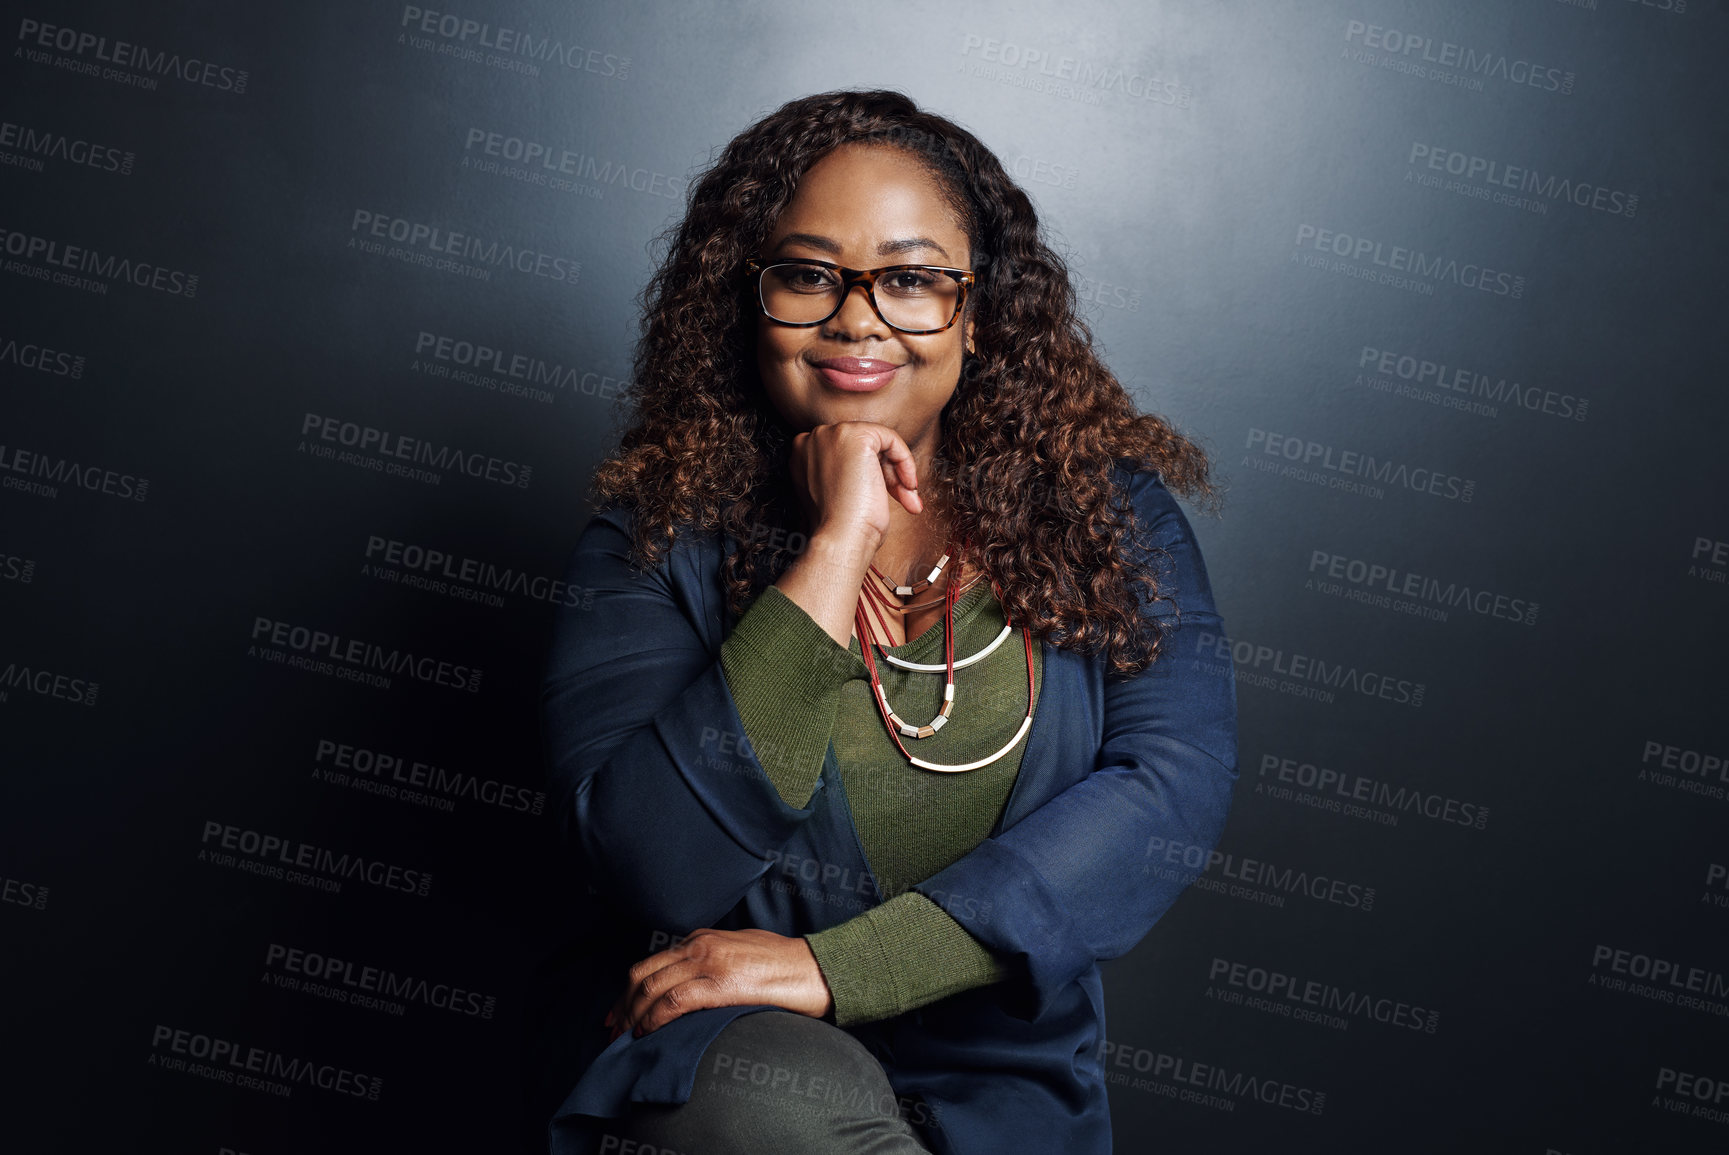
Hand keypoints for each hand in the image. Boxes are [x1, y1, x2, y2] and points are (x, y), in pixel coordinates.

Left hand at [604, 928, 834, 1041]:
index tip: (619, 1014)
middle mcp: (700, 946)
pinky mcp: (721, 985)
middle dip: (623, 1006)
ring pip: (651, 988)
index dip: (628, 992)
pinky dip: (654, 1020)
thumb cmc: (785, 964)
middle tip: (615, 1031)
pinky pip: (673, 1002)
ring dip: (634, 1017)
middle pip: (642, 974)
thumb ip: (712, 961)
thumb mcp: (740, 951)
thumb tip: (691, 984)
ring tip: (628, 1039)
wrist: (818, 969)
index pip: (651, 963)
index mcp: (702, 938)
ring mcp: (709, 963)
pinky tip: (649, 1034)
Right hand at [788, 421, 922, 550]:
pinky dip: (904, 461)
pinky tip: (906, 486)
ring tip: (907, 498)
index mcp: (803, 456)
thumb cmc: (841, 528)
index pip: (847, 454)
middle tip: (902, 499)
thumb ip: (847, 472)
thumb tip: (873, 466)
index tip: (886, 496)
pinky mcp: (855, 435)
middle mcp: (812, 440)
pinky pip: (890, 438)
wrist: (840, 539)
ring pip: (878, 442)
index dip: (871, 474)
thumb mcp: (839, 493)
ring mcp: (831, 435)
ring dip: (897, 472)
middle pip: (863, 446)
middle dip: (887, 473)